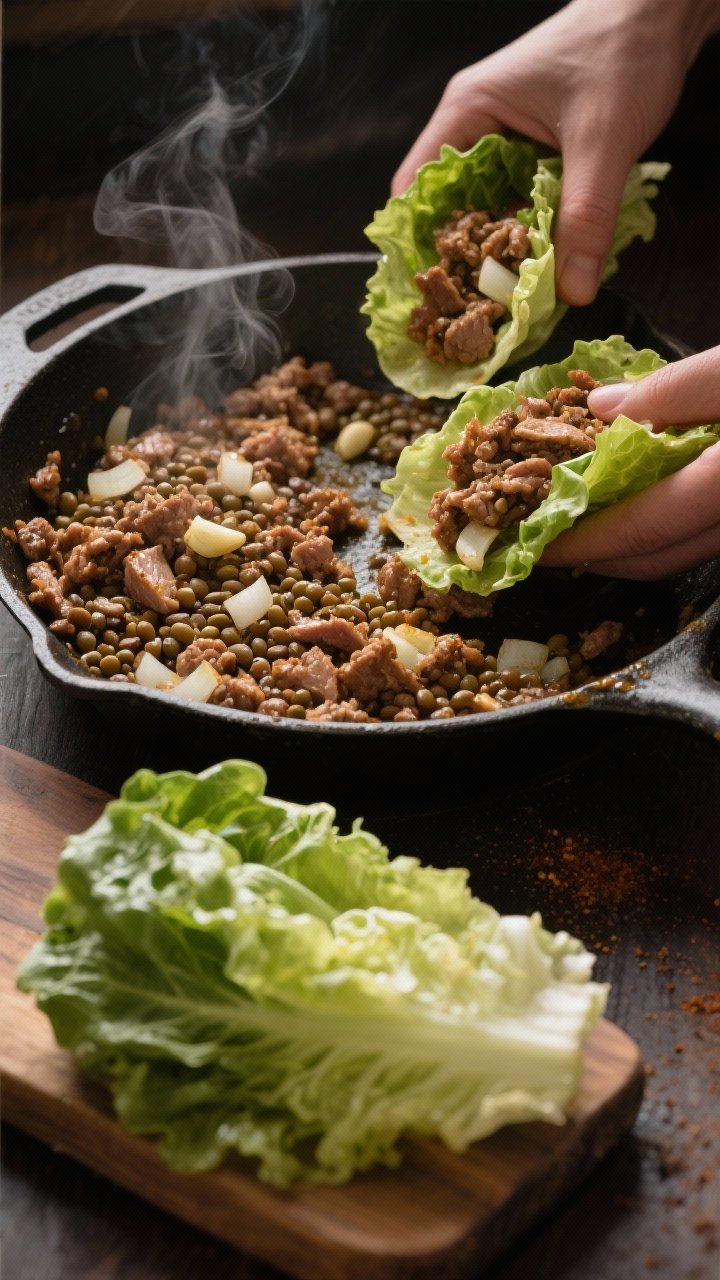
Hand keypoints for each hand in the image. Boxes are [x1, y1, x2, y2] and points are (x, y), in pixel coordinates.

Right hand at [392, 0, 718, 305]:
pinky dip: (528, 232)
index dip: (418, 245)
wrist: (664, 10)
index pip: (413, 189)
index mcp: (467, 112)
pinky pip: (519, 200)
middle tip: (477, 309)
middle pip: (449, 207)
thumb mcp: (603, 140)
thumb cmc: (623, 51)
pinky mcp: (534, 147)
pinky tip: (543, 263)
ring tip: (507, 297)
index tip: (434, 294)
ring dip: (500, 250)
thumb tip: (573, 292)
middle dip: (463, 259)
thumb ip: (586, 217)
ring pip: (488, 208)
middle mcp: (476, 125)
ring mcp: (505, 137)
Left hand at [540, 346, 719, 577]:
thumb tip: (601, 410)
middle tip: (544, 538)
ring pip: (678, 552)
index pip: (637, 532)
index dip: (578, 542)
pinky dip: (661, 527)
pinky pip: (699, 535)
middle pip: (654, 558)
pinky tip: (636, 499)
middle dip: (592, 553)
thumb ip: (672, 391)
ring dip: (626, 543)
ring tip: (580, 518)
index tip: (532, 543)